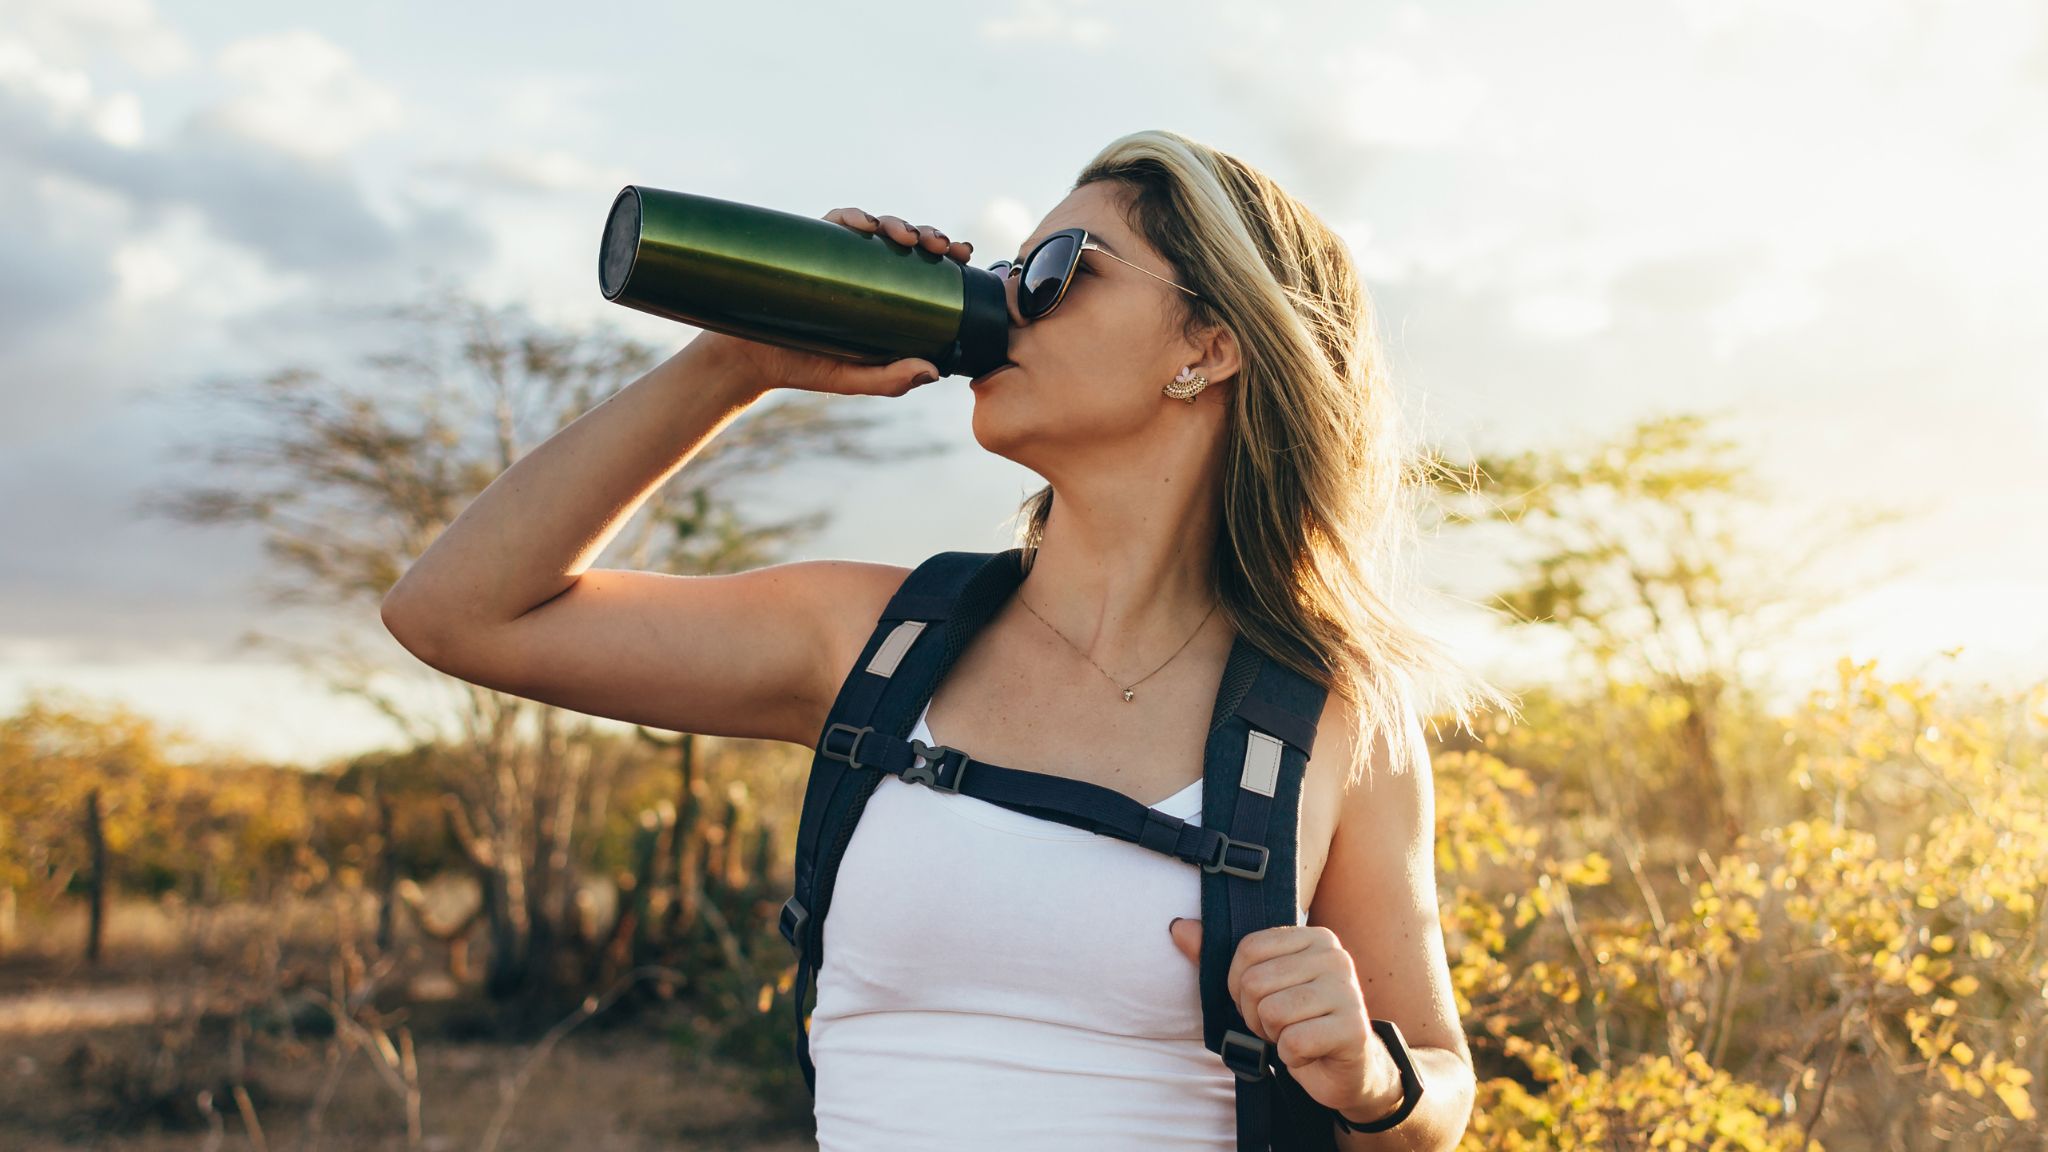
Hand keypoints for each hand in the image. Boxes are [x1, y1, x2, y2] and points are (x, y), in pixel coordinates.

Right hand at [688, 207, 975, 398]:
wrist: (750, 360)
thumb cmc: (807, 368)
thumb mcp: (854, 379)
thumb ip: (891, 380)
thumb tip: (932, 371)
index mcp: (886, 297)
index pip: (925, 268)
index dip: (947, 255)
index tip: (963, 256)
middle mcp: (866, 271)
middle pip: (907, 242)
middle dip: (929, 236)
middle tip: (940, 248)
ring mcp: (838, 257)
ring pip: (877, 227)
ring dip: (897, 223)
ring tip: (907, 237)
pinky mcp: (810, 246)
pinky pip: (835, 222)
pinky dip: (852, 217)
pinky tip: (864, 224)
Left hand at [1168, 918, 1403, 1122]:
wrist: (1347, 1068)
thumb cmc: (1299, 1022)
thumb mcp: (1260, 987)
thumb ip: (1217, 957)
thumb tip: (1178, 928)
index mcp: (1313, 937)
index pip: (1247, 950)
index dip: (1239, 985)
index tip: (1261, 1000)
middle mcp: (1335, 956)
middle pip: (1255, 983)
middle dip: (1256, 1015)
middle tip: (1280, 1025)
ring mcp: (1347, 991)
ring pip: (1272, 1012)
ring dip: (1274, 1036)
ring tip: (1295, 1036)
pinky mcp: (1353, 1029)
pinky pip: (1293, 1043)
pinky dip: (1291, 1057)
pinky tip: (1309, 1053)